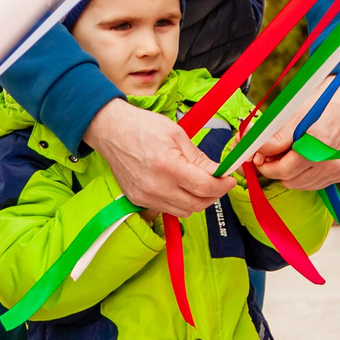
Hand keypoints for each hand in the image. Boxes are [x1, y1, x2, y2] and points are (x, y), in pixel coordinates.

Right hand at [86, 98, 229, 215]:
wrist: (111, 131)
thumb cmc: (143, 127)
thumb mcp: (177, 135)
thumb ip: (199, 159)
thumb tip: (220, 173)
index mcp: (168, 166)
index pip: (205, 187)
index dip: (223, 186)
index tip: (229, 180)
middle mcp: (156, 187)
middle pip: (198, 204)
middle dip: (213, 195)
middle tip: (218, 182)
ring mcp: (146, 197)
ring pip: (184, 211)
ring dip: (197, 200)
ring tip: (199, 185)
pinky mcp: (138, 201)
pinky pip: (168, 210)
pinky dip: (180, 202)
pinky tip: (179, 187)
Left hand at [254, 84, 339, 190]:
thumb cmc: (321, 103)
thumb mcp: (293, 114)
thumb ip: (274, 138)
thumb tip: (254, 154)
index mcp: (317, 143)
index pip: (283, 170)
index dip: (266, 165)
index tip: (259, 157)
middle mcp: (330, 160)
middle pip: (290, 180)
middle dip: (275, 168)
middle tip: (272, 153)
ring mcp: (338, 169)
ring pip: (300, 184)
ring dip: (289, 172)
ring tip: (291, 152)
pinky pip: (314, 184)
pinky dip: (304, 174)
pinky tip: (305, 158)